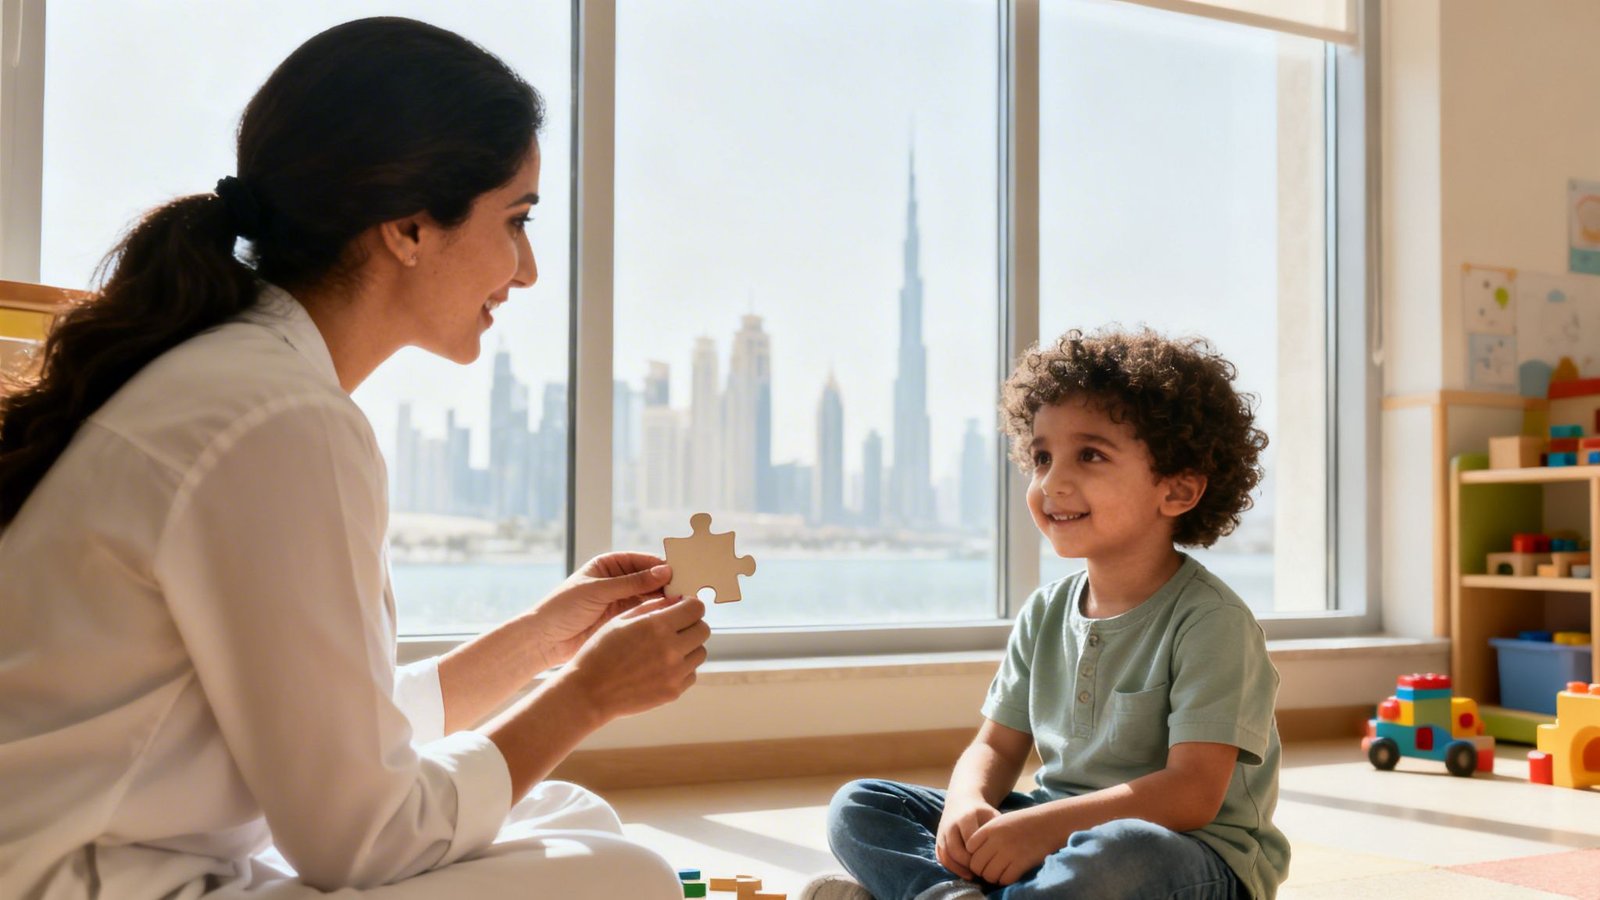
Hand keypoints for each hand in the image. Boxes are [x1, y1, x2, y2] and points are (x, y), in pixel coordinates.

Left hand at [530, 552, 673, 667]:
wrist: (544, 639)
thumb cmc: (563, 607)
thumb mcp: (598, 591)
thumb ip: (631, 582)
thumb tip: (665, 571)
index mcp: (611, 564)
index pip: (644, 562)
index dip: (664, 567)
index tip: (683, 574)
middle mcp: (619, 580)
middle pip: (652, 579)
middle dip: (670, 585)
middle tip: (690, 593)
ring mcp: (622, 600)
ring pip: (652, 597)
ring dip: (667, 601)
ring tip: (685, 607)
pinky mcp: (623, 620)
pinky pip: (646, 614)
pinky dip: (659, 616)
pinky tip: (671, 620)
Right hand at [558, 594, 709, 719]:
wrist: (589, 692)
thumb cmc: (600, 652)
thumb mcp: (620, 620)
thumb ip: (651, 607)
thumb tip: (676, 599)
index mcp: (657, 626)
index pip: (696, 608)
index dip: (690, 606)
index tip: (682, 609)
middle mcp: (671, 648)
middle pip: (704, 629)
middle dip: (693, 625)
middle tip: (677, 628)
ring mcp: (674, 673)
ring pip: (700, 652)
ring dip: (689, 647)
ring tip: (667, 649)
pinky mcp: (674, 691)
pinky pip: (691, 674)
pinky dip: (682, 669)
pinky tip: (662, 667)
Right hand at [935, 795, 998, 880]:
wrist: (962, 801)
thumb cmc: (981, 811)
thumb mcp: (991, 815)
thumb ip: (996, 830)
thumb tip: (1003, 851)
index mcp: (966, 817)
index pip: (970, 841)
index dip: (978, 854)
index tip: (988, 860)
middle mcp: (951, 825)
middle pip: (955, 850)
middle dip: (968, 863)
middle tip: (980, 871)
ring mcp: (942, 832)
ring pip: (946, 855)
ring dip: (958, 868)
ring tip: (972, 875)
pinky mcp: (938, 839)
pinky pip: (941, 857)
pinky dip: (951, 867)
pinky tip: (964, 872)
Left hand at [965, 806, 1061, 885]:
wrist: (1049, 823)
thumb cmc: (1024, 823)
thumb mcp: (1001, 821)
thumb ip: (986, 835)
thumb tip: (972, 853)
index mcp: (990, 828)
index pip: (969, 847)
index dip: (973, 855)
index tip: (981, 857)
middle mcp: (997, 840)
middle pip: (976, 864)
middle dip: (980, 870)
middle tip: (988, 869)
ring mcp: (1009, 852)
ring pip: (988, 875)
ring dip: (992, 877)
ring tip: (999, 873)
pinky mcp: (1021, 863)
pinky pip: (1004, 879)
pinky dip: (1005, 880)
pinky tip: (1009, 874)